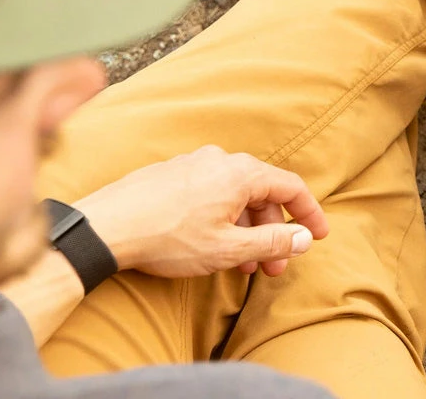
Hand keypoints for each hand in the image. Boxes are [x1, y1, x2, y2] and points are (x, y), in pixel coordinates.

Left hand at [73, 145, 328, 278]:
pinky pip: (214, 192)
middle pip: (263, 192)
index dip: (309, 212)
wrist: (106, 226)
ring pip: (237, 194)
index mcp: (241, 173)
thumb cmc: (168, 237)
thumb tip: (303, 238)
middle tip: (275, 266)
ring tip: (244, 264)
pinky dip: (225, 218)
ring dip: (248, 228)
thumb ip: (271, 243)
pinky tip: (216, 245)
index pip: (290, 186)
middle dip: (274, 231)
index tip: (319, 235)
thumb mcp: (227, 249)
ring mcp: (196, 163)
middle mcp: (221, 160)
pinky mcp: (175, 173)